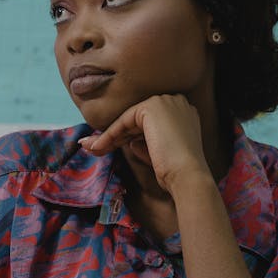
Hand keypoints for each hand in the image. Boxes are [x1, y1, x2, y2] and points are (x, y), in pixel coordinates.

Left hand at [80, 94, 211, 194]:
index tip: (109, 147)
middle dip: (113, 135)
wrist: (187, 176)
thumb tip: (128, 141)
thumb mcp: (158, 152)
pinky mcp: (151, 107)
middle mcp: (175, 102)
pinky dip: (110, 135)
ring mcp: (164, 102)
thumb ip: (144, 142)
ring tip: (90, 149)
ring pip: (128, 120)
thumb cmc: (176, 171)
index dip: (127, 136)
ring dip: (107, 136)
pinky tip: (97, 146)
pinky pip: (124, 121)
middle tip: (94, 148)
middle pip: (136, 119)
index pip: (148, 122)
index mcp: (182, 112)